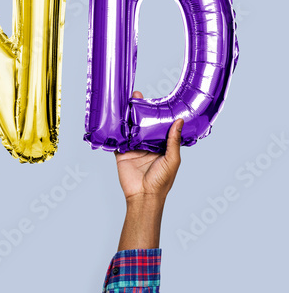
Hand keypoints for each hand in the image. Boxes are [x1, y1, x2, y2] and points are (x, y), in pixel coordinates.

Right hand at [114, 91, 182, 249]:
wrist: (143, 196)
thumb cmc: (162, 181)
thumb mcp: (172, 159)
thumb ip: (173, 140)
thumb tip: (179, 121)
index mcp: (161, 146)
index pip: (159, 126)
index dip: (157, 114)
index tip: (155, 100)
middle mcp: (147, 145)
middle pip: (142, 125)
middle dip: (140, 111)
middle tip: (137, 96)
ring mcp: (133, 148)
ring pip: (129, 129)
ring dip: (127, 117)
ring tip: (125, 102)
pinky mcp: (121, 153)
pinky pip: (117, 139)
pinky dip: (114, 130)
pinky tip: (113, 118)